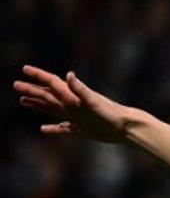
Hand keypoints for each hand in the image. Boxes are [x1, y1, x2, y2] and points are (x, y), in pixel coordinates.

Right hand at [13, 65, 130, 143]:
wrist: (126, 127)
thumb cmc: (111, 114)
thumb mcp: (93, 101)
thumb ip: (80, 89)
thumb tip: (68, 75)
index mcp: (73, 97)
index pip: (51, 83)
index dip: (38, 76)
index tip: (24, 69)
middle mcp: (72, 105)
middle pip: (47, 95)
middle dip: (31, 89)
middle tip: (15, 84)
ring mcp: (76, 117)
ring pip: (51, 109)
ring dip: (37, 105)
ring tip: (22, 100)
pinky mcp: (81, 129)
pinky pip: (61, 128)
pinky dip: (52, 128)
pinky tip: (42, 129)